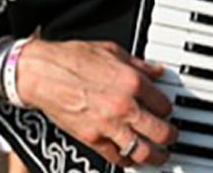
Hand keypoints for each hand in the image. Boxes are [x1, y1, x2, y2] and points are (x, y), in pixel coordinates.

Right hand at [16, 40, 175, 167]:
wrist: (41, 73)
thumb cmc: (70, 59)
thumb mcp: (110, 51)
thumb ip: (137, 64)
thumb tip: (156, 71)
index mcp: (132, 82)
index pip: (165, 105)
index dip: (167, 109)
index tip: (165, 111)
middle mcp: (124, 106)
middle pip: (161, 132)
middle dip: (170, 136)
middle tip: (171, 136)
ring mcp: (109, 125)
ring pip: (144, 151)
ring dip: (156, 156)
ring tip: (160, 155)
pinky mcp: (92, 138)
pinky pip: (118, 158)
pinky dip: (128, 161)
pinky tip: (131, 158)